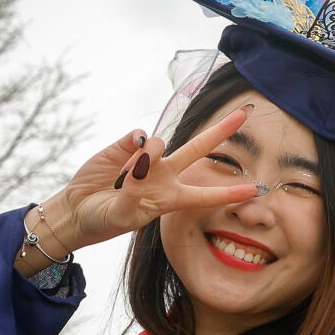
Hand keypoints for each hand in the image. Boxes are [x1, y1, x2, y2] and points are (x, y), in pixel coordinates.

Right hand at [49, 105, 258, 249]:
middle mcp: (165, 175)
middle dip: (221, 130)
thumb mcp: (122, 216)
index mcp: (171, 199)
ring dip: (147, 157)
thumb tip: (144, 159)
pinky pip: (140, 136)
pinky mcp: (127, 146)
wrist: (77, 210)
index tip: (257, 189)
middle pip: (199, 148)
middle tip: (245, 114)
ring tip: (124, 178)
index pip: (206, 195)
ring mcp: (148, 158)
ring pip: (162, 143)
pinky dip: (134, 146)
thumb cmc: (104, 220)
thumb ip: (134, 192)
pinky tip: (124, 159)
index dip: (231, 192)